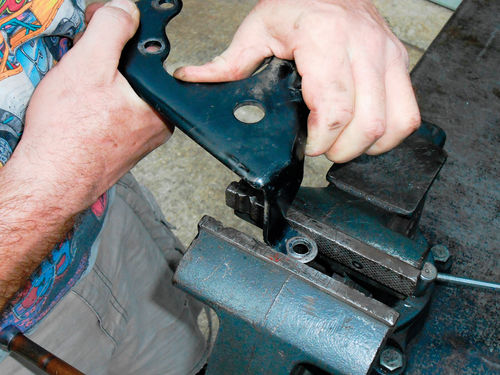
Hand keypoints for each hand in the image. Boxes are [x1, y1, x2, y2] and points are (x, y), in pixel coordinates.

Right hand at [0, 0, 168, 310]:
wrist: (50, 179)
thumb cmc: (69, 134)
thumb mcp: (90, 64)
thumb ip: (112, 29)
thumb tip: (126, 9)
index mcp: (161, 104)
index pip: (145, 53)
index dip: (116, 35)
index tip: (94, 33)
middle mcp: (156, 123)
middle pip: (131, 73)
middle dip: (101, 62)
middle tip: (79, 72)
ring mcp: (138, 137)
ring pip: (118, 92)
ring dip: (94, 83)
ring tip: (75, 97)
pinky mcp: (119, 146)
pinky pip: (108, 113)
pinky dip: (91, 105)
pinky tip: (77, 112)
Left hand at [174, 0, 419, 162]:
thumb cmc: (296, 1)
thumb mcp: (256, 29)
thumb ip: (226, 62)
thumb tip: (192, 79)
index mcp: (326, 40)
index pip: (334, 110)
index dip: (320, 141)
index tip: (307, 145)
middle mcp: (364, 47)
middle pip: (367, 125)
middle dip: (342, 150)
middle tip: (322, 147)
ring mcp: (387, 54)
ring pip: (394, 123)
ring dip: (367, 145)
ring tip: (343, 142)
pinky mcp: (399, 62)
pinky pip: (409, 113)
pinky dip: (389, 133)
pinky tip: (366, 131)